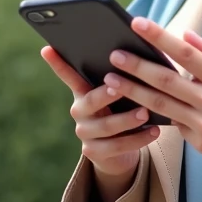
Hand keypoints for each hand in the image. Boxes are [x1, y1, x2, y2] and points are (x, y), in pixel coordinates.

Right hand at [41, 46, 159, 201]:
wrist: (121, 148)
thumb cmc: (123, 109)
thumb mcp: (121, 93)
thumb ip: (122, 77)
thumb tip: (139, 55)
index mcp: (83, 91)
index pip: (68, 75)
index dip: (57, 64)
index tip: (47, 49)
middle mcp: (79, 111)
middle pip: (90, 102)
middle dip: (106, 95)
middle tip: (122, 88)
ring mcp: (85, 133)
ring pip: (106, 127)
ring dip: (127, 119)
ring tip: (146, 113)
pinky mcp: (94, 152)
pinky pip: (116, 146)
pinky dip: (138, 138)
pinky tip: (154, 131)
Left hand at [104, 18, 201, 189]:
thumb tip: (186, 35)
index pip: (185, 52)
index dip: (159, 37)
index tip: (137, 24)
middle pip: (165, 79)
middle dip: (136, 65)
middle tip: (113, 55)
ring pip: (160, 104)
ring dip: (133, 91)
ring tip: (110, 81)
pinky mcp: (200, 143)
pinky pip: (173, 124)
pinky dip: (153, 113)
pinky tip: (133, 105)